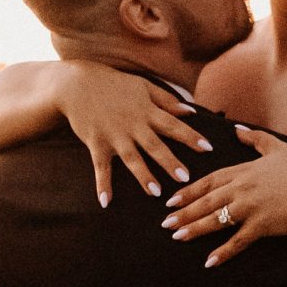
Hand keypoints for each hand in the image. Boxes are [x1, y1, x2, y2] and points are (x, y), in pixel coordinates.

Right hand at [57, 63, 212, 205]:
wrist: (77, 84)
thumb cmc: (115, 85)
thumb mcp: (143, 87)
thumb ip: (168, 101)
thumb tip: (192, 112)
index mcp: (146, 111)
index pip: (173, 125)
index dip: (191, 136)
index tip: (208, 148)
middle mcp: (132, 125)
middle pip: (154, 146)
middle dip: (170, 162)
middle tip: (185, 178)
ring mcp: (114, 136)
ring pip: (131, 158)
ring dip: (143, 175)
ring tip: (156, 192)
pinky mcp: (96, 144)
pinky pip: (100, 168)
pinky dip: (102, 184)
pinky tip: (105, 202)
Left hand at [162, 127, 286, 265]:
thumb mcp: (278, 148)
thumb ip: (255, 138)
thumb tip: (237, 130)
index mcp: (244, 171)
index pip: (209, 181)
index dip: (189, 191)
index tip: (171, 199)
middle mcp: (243, 188)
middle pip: (206, 201)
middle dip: (184, 212)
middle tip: (165, 223)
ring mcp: (251, 207)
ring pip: (215, 220)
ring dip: (194, 229)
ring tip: (177, 237)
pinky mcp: (261, 225)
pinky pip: (237, 241)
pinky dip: (223, 252)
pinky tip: (209, 262)